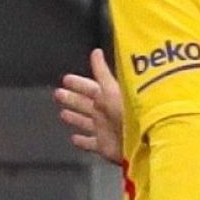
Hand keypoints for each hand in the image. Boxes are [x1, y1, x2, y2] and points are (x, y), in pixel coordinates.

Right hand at [54, 48, 123, 164]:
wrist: (141, 141)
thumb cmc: (129, 112)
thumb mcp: (112, 88)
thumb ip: (102, 72)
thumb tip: (96, 52)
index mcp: (107, 97)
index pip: (89, 87)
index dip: (78, 83)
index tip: (66, 79)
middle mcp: (105, 112)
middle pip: (84, 104)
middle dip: (72, 98)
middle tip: (58, 94)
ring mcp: (104, 129)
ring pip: (85, 122)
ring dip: (75, 118)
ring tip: (63, 114)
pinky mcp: (104, 146)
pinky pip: (90, 143)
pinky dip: (82, 142)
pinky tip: (74, 139)